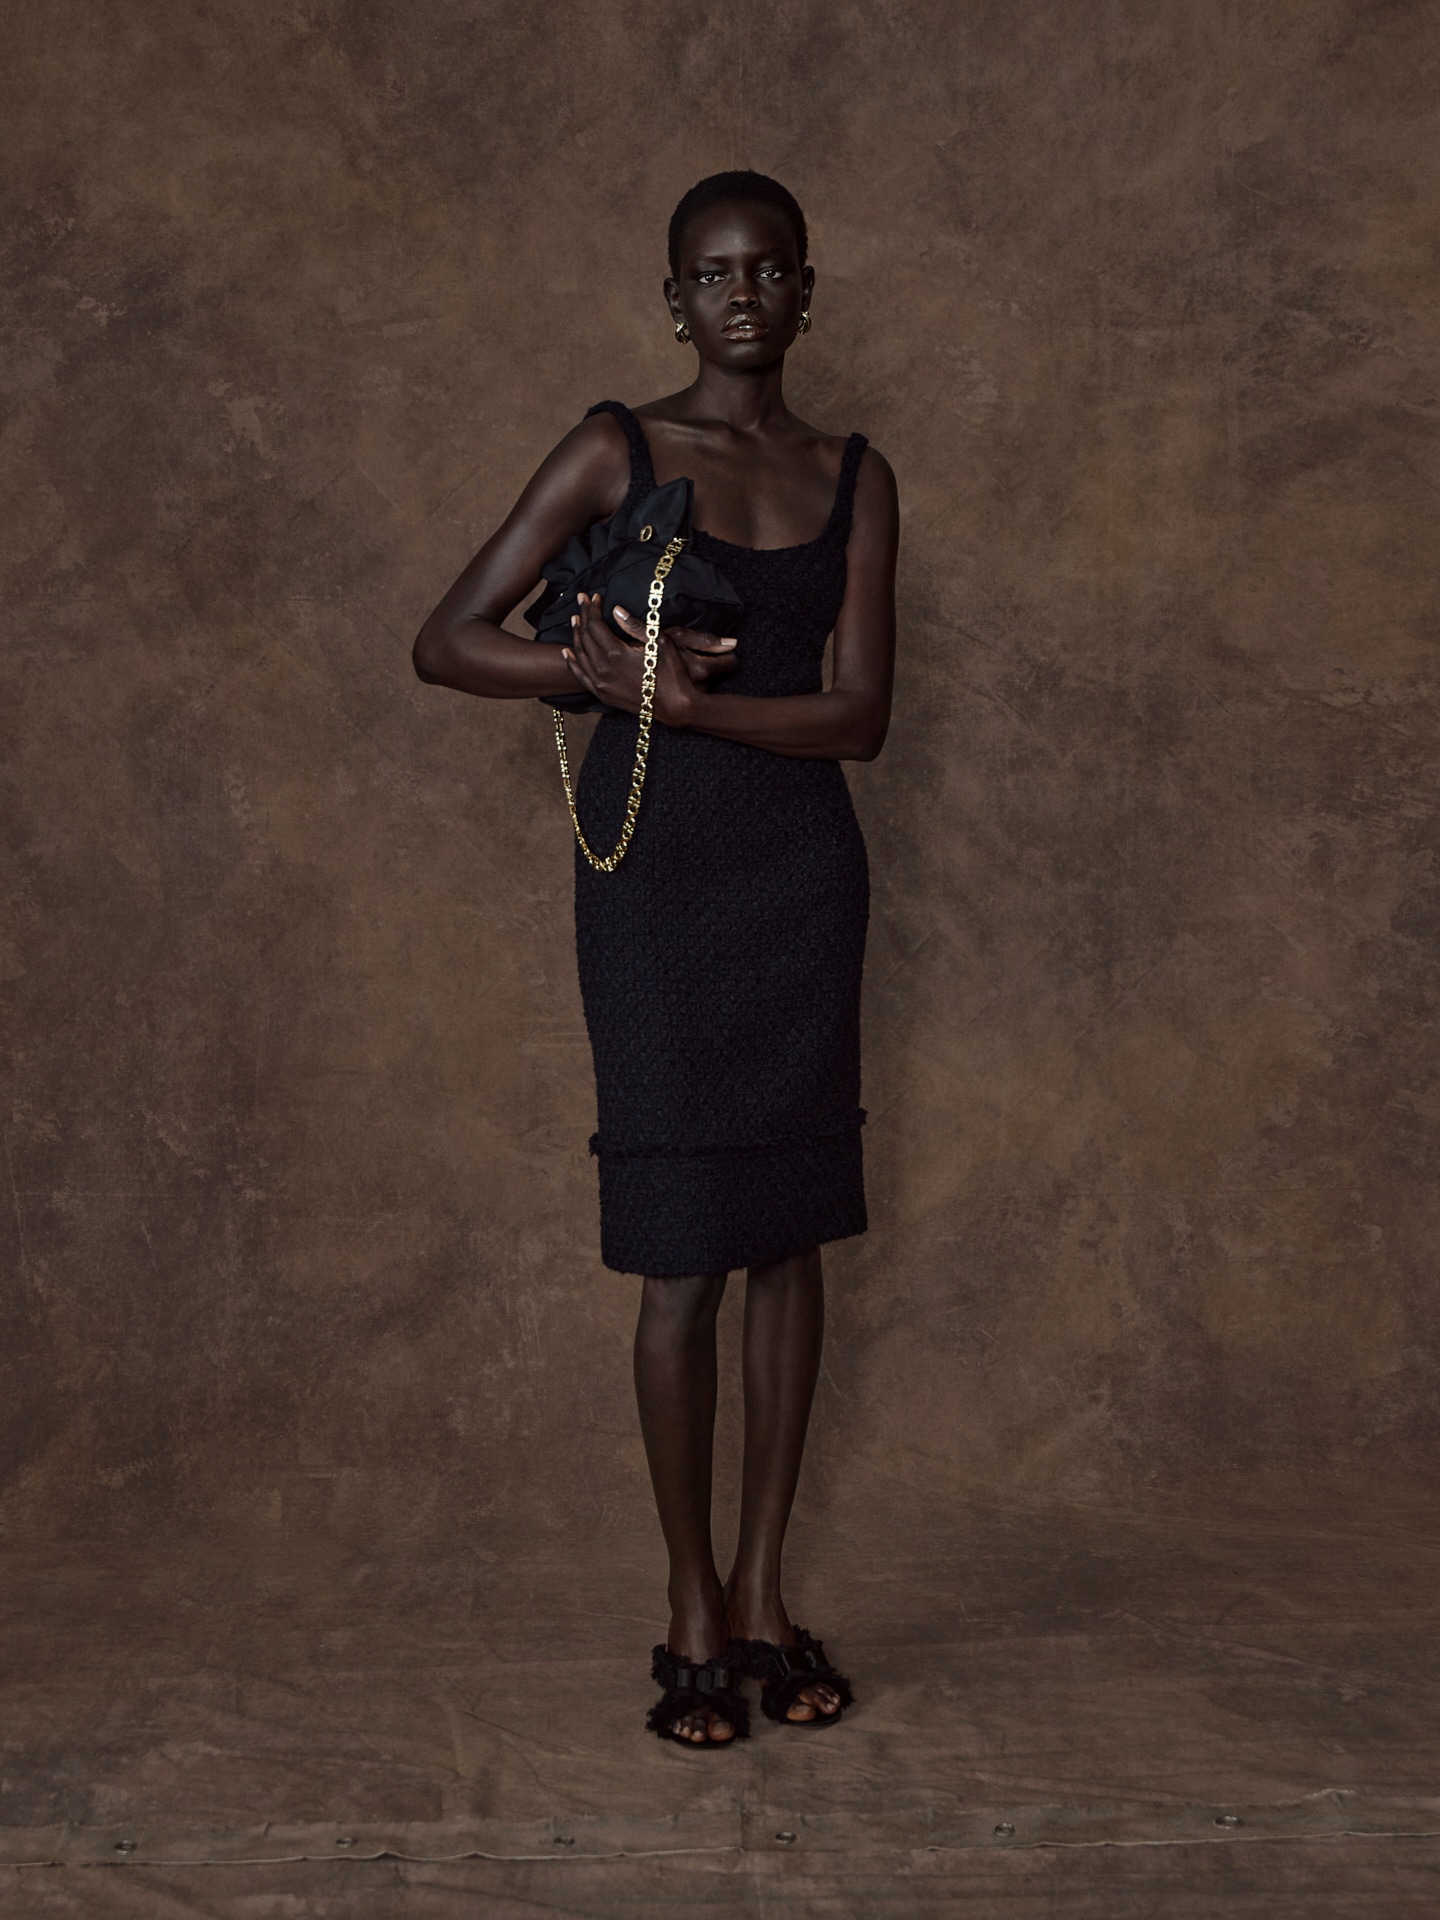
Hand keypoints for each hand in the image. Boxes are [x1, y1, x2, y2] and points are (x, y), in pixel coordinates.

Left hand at [563, 593, 735, 726]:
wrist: (676, 707)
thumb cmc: (672, 673)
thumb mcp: (659, 642)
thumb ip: (635, 626)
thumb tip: (617, 610)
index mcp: (616, 654)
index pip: (595, 625)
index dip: (593, 608)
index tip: (594, 597)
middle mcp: (603, 670)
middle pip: (585, 637)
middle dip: (583, 616)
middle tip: (582, 601)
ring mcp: (601, 684)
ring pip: (580, 655)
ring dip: (576, 635)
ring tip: (576, 620)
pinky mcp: (603, 695)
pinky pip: (581, 676)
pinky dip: (573, 663)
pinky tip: (569, 652)